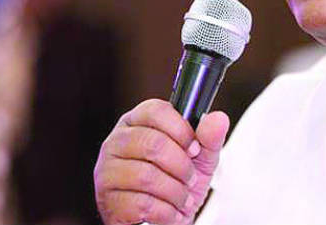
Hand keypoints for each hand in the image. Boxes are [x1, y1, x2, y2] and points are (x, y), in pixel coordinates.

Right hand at [94, 99, 228, 224]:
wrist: (163, 218)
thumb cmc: (177, 180)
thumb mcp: (200, 157)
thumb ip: (209, 137)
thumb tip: (218, 119)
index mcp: (137, 122)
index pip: (156, 111)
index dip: (181, 130)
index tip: (194, 149)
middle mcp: (117, 142)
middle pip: (152, 144)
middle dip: (181, 166)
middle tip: (191, 179)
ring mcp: (107, 171)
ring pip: (146, 176)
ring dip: (175, 192)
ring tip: (183, 199)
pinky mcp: (108, 200)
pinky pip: (141, 204)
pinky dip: (166, 212)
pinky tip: (171, 213)